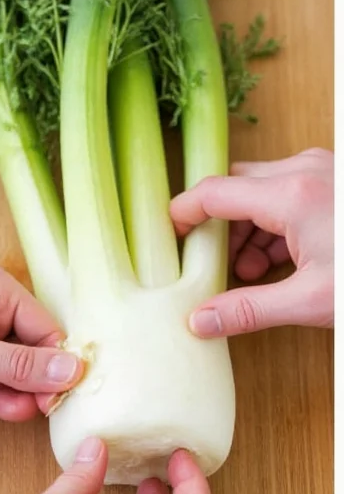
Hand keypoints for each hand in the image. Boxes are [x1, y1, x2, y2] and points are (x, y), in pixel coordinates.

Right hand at [171, 147, 333, 336]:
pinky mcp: (334, 182)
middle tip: (212, 265)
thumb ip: (248, 310)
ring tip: (249, 272)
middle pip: (233, 187)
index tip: (165, 236)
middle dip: (218, 227)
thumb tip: (200, 321)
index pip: (211, 192)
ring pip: (258, 190)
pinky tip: (277, 262)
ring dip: (245, 229)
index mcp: (289, 193)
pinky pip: (284, 193)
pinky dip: (272, 225)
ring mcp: (322, 172)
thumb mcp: (311, 301)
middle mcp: (303, 171)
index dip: (181, 214)